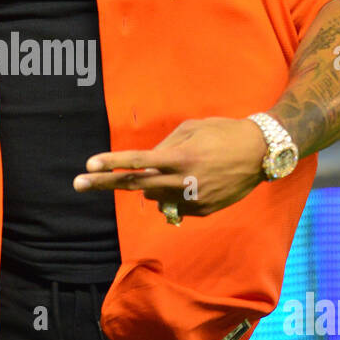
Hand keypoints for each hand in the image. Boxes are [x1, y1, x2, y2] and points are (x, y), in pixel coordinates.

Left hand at [72, 116, 267, 219]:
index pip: (138, 161)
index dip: (112, 162)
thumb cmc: (223, 132)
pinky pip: (176, 205)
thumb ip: (164, 147)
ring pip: (154, 196)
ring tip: (177, 169)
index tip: (89, 163)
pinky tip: (197, 180)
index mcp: (180, 156)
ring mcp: (192, 199)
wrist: (262, 153)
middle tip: (77, 183)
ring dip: (152, 185)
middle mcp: (183, 180)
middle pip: (134, 185)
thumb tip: (144, 167)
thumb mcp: (192, 129)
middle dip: (104, 182)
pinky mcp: (203, 211)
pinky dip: (176, 194)